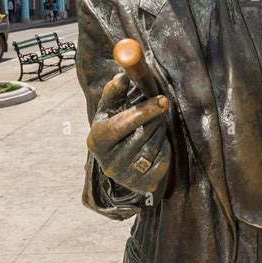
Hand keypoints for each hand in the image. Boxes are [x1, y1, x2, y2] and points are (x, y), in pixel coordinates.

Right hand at [87, 72, 170, 194]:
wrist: (119, 162)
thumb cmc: (115, 126)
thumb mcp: (109, 109)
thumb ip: (114, 91)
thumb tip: (122, 77)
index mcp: (96, 140)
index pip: (121, 125)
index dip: (143, 111)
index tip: (163, 100)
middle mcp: (107, 162)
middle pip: (141, 135)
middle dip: (155, 118)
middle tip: (162, 107)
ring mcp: (124, 177)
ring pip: (153, 148)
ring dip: (160, 132)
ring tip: (158, 124)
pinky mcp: (143, 185)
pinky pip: (162, 161)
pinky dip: (165, 148)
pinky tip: (159, 142)